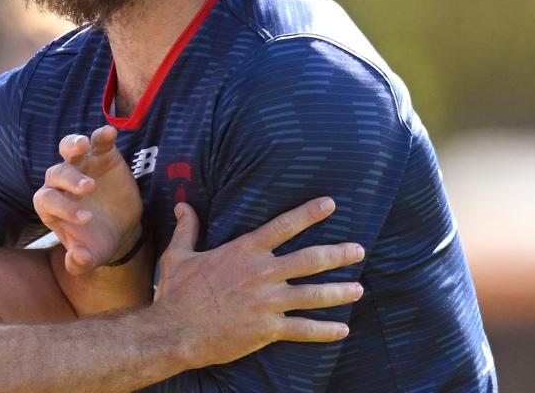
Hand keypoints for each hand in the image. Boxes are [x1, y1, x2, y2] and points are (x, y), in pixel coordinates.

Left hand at [34, 125, 141, 273]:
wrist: (119, 227)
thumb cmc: (98, 241)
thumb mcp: (92, 256)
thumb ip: (80, 262)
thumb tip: (76, 259)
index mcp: (50, 206)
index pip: (47, 201)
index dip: (63, 208)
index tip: (87, 219)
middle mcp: (60, 182)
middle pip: (56, 173)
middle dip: (70, 179)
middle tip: (90, 189)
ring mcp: (80, 165)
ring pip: (68, 148)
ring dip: (73, 144)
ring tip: (84, 146)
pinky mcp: (100, 154)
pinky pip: (97, 141)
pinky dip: (101, 135)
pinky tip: (110, 132)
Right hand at [151, 198, 364, 368]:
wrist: (176, 331)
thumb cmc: (176, 293)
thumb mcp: (179, 255)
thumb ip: (187, 229)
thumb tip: (182, 205)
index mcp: (243, 251)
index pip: (284, 226)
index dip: (309, 213)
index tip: (331, 204)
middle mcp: (262, 273)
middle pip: (310, 259)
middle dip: (339, 253)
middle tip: (358, 250)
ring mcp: (268, 302)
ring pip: (315, 294)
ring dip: (340, 291)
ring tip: (358, 288)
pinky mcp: (268, 329)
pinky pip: (305, 329)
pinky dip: (326, 331)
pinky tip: (342, 329)